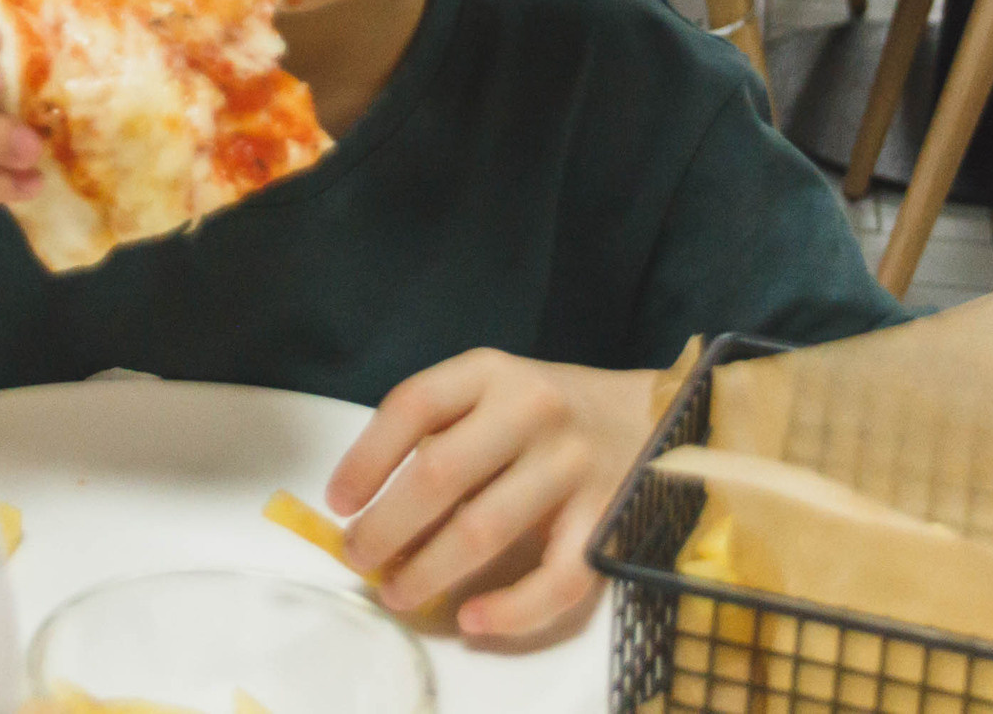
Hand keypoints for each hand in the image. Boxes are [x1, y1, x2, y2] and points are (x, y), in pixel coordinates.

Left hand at [325, 350, 659, 640]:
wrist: (654, 417)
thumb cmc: (550, 412)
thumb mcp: (494, 392)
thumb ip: (442, 432)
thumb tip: (371, 510)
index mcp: (492, 373)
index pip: (413, 406)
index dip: (365, 458)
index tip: (337, 502)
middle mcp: (532, 410)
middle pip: (439, 473)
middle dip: (385, 526)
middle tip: (358, 557)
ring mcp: (573, 465)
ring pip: (485, 529)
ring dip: (428, 570)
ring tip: (396, 593)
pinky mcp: (608, 519)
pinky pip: (555, 578)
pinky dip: (510, 609)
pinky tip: (472, 619)